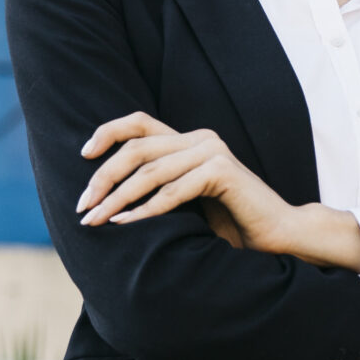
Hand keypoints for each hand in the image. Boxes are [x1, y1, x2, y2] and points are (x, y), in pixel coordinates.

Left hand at [76, 113, 359, 271]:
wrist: (277, 236)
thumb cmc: (231, 223)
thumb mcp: (186, 200)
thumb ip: (158, 186)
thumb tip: (105, 193)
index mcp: (189, 140)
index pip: (139, 123)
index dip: (107, 133)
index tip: (82, 155)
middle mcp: (199, 138)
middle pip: (137, 147)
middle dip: (103, 177)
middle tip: (82, 206)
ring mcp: (212, 151)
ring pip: (150, 171)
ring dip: (117, 198)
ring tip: (95, 219)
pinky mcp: (221, 172)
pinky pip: (173, 190)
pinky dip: (145, 209)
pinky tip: (124, 223)